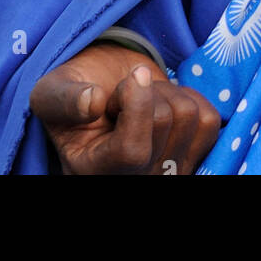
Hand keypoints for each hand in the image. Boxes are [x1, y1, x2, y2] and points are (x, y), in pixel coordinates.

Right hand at [30, 42, 221, 174]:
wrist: (102, 91)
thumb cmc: (74, 93)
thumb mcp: (52, 92)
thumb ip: (65, 99)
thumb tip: (93, 102)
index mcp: (92, 172)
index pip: (132, 151)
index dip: (136, 103)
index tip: (129, 79)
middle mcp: (134, 180)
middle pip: (165, 121)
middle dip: (146, 90)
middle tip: (123, 98)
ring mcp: (165, 174)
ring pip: (188, 115)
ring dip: (166, 92)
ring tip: (141, 102)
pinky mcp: (191, 159)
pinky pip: (208, 119)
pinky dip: (189, 97)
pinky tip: (164, 104)